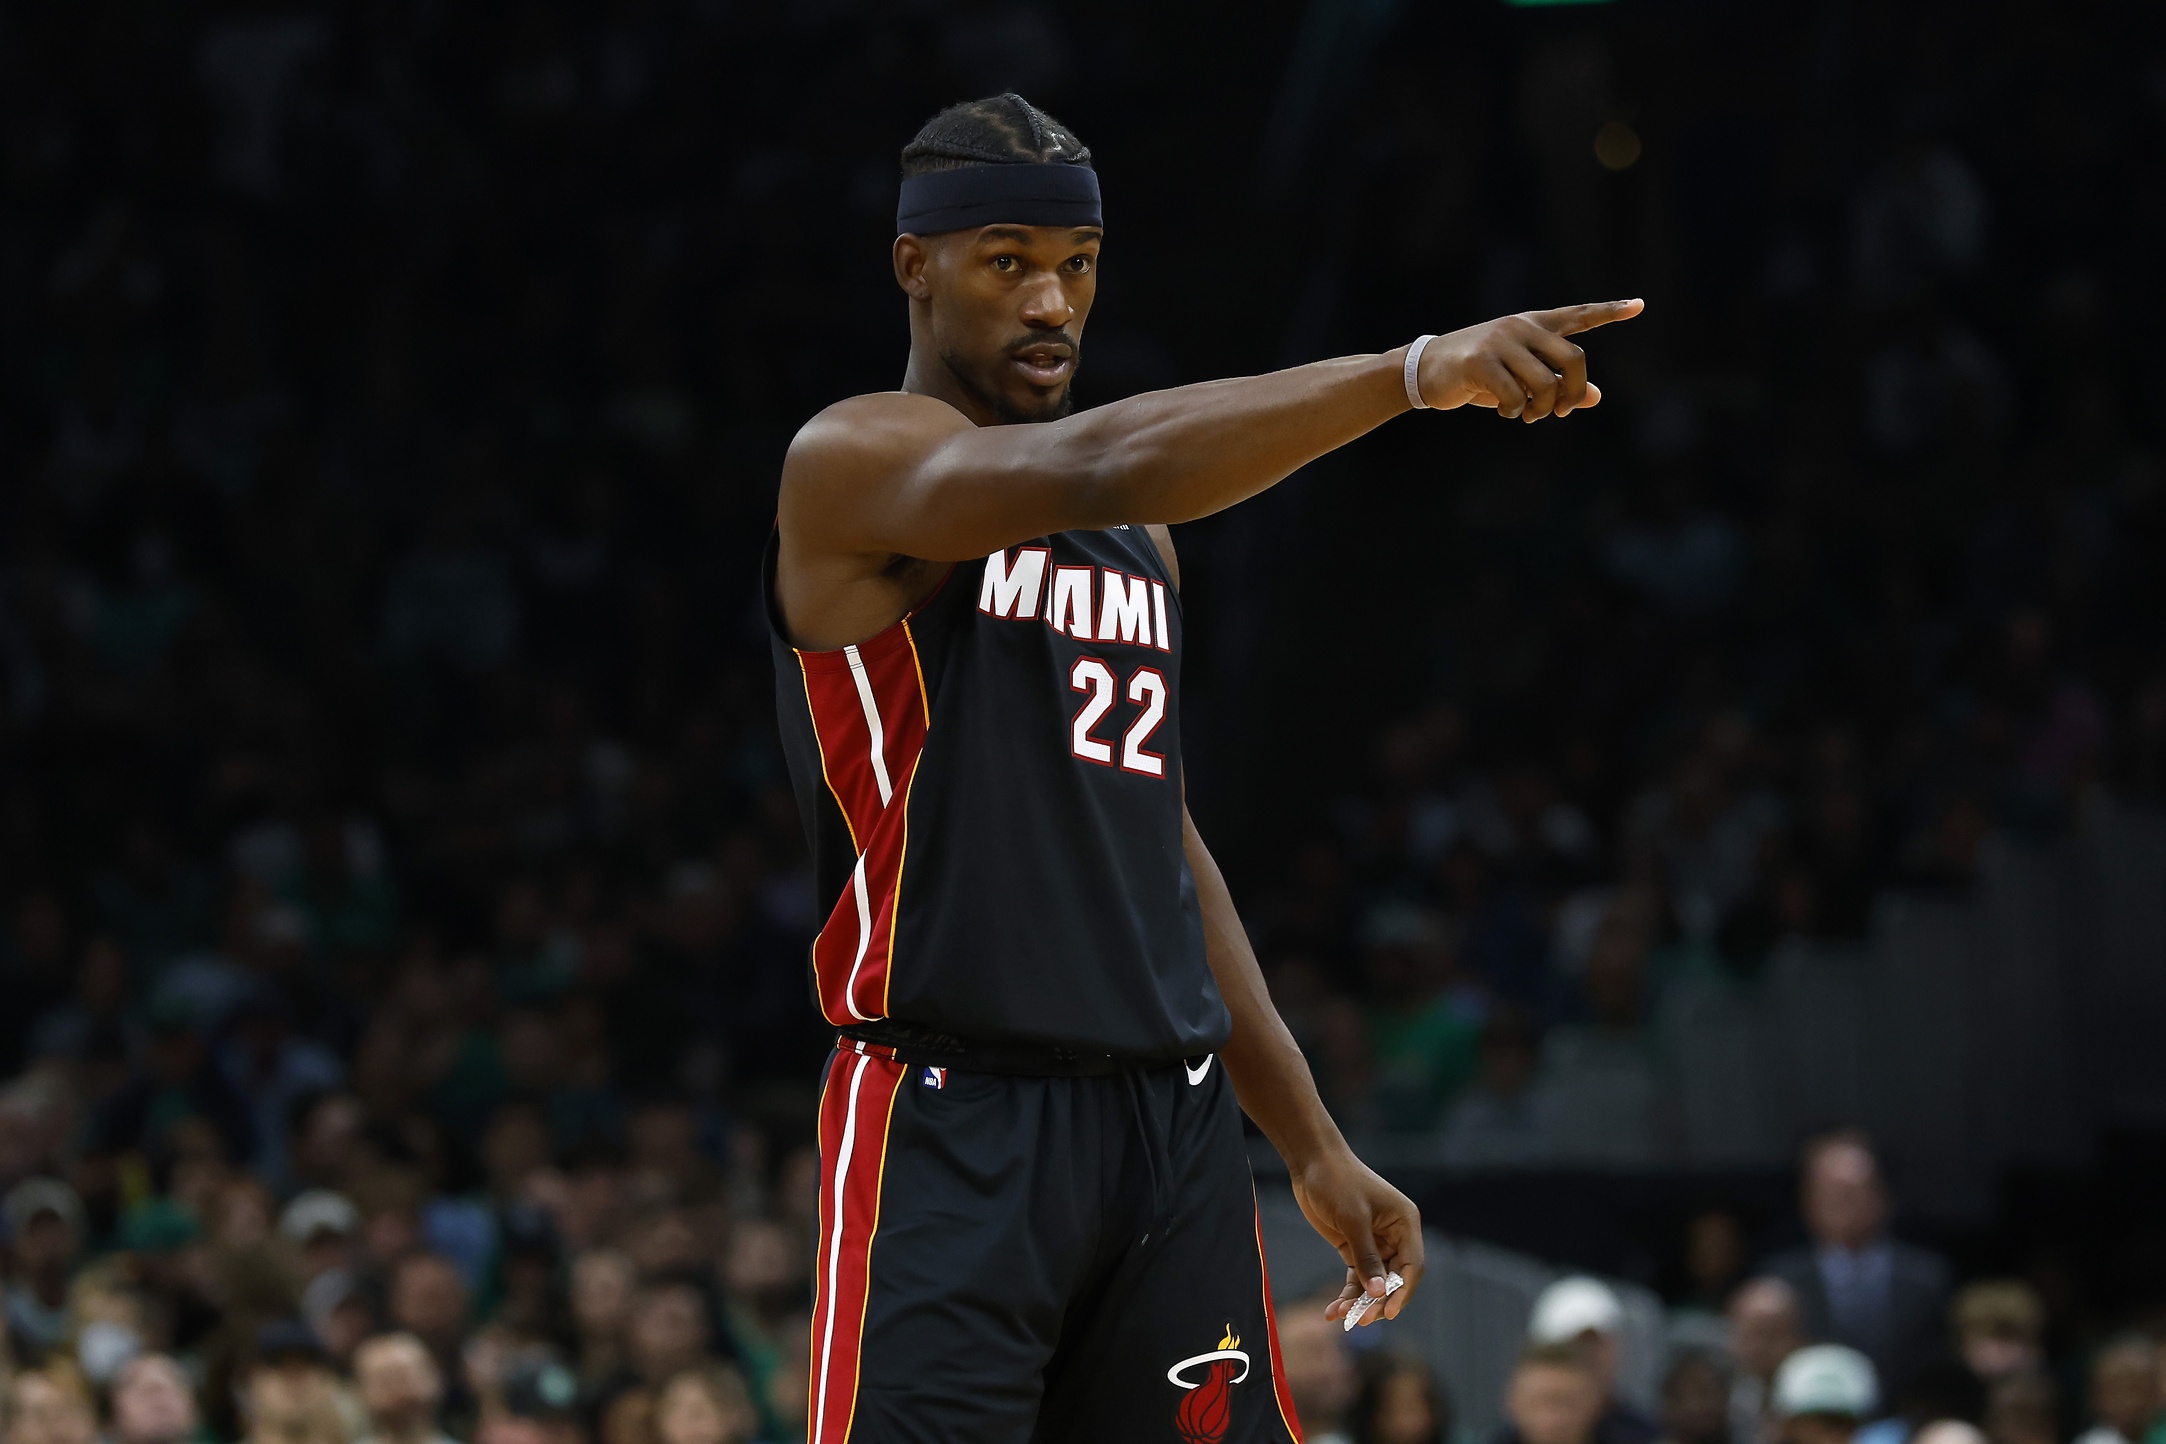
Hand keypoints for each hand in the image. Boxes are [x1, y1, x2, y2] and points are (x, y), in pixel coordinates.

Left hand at [1290, 1147, 1425, 1325]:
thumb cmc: (1337, 1182)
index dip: (1402, 1292)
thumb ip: (1366, 1257)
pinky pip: (1355, 1277)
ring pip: (1373, 1282)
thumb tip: (1379, 1293)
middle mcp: (1394, 1235)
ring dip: (1358, 1301)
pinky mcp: (1353, 1246)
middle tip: (1360, 1320)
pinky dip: (1346, 1293)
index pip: (1411, 1266)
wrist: (1311, 1162)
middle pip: (1393, 1279)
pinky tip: (1331, 1311)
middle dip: (1377, 1301)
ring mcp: (1374, 1243)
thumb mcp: (1353, 1219)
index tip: (1387, 1313)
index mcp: (1405, 1224)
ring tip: (1340, 1316)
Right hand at [1416, 298, 1643, 419]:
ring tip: (1527, 415)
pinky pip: (1515, 396)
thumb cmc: (1477, 374)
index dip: (1610, 312)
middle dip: (1574, 391)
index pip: (1578, 316)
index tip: (1639, 306)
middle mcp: (1521, 327)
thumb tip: (1594, 397)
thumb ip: (1555, 383)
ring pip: (1546, 383)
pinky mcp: (1481, 362)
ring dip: (1542, 409)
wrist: (1426, 371)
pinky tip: (1506, 412)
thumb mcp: (1519, 377)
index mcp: (1533, 325)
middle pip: (1574, 357)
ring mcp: (1501, 342)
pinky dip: (1515, 412)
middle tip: (1561, 411)